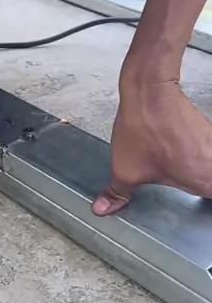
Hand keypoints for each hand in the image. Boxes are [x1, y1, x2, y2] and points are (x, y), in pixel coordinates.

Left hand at [92, 79, 211, 215]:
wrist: (150, 91)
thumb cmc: (143, 130)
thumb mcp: (125, 170)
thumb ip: (119, 194)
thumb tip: (101, 210)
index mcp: (204, 181)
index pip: (211, 200)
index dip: (204, 203)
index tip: (193, 203)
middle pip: (209, 185)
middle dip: (199, 187)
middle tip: (181, 188)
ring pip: (208, 168)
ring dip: (197, 172)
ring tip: (176, 170)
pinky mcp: (208, 131)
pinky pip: (206, 152)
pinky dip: (194, 156)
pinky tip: (175, 154)